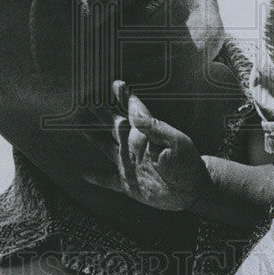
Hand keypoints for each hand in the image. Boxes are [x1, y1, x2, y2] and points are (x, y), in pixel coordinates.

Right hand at [83, 81, 211, 210]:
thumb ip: (155, 128)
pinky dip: (97, 177)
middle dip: (99, 113)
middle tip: (85, 101)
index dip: (123, 96)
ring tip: (81, 126)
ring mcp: (129, 164)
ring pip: (105, 147)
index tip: (116, 84)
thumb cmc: (187, 163)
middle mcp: (133, 146)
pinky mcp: (128, 184)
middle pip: (112, 125)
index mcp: (145, 134)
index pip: (131, 110)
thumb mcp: (175, 143)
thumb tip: (135, 112)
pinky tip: (85, 174)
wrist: (193, 190)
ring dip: (93, 137)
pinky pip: (108, 181)